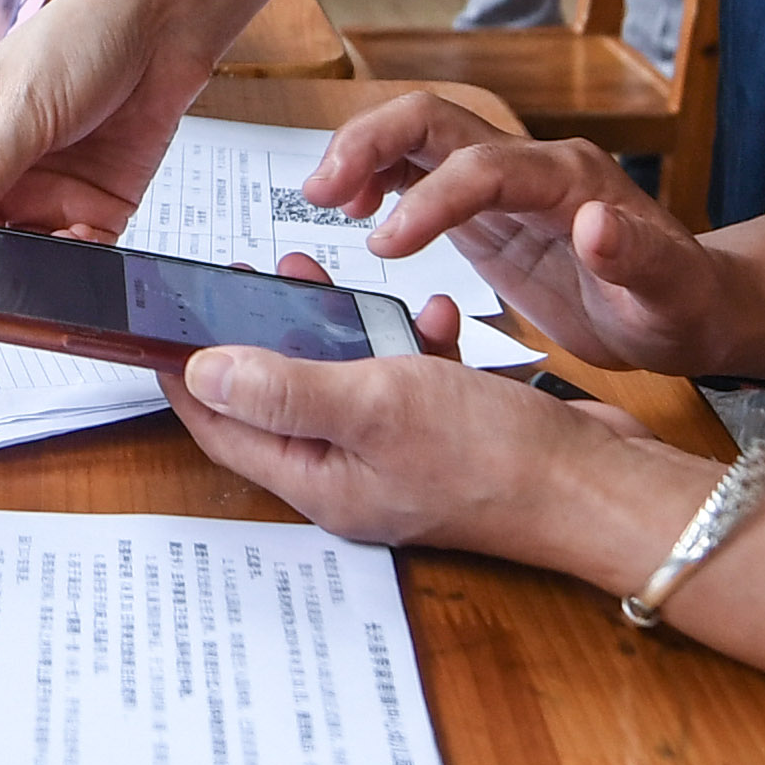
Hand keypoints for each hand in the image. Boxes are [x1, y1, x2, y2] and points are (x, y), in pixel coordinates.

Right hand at [0, 0, 221, 241]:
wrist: (164, 23)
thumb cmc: (85, 34)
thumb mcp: (28, 101)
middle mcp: (3, 166)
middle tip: (9, 273)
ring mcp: (50, 186)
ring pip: (30, 251)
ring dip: (40, 264)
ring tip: (52, 265)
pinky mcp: (95, 200)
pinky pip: (80, 249)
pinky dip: (82, 259)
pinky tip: (86, 250)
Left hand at [161, 306, 683, 567]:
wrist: (602, 486)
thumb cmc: (496, 457)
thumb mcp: (374, 404)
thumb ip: (285, 388)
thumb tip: (202, 372)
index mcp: (321, 482)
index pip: (226, 429)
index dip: (188, 377)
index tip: (162, 324)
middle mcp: (355, 476)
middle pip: (280, 403)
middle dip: (260, 339)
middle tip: (248, 278)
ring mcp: (404, 459)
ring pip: (346, 387)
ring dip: (334, 332)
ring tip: (321, 279)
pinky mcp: (450, 438)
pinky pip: (412, 384)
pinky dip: (413, 344)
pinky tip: (434, 314)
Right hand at [292, 95, 748, 376]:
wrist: (692, 305)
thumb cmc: (682, 303)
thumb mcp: (671, 296)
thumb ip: (637, 258)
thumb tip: (596, 222)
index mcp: (570, 179)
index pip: (482, 165)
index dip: (427, 198)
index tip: (384, 246)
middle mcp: (532, 165)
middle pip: (435, 120)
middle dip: (371, 143)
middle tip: (318, 192)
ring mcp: (507, 182)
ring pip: (420, 136)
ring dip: (364, 154)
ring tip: (320, 199)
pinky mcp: (490, 209)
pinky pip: (422, 172)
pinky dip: (380, 180)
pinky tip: (351, 210)